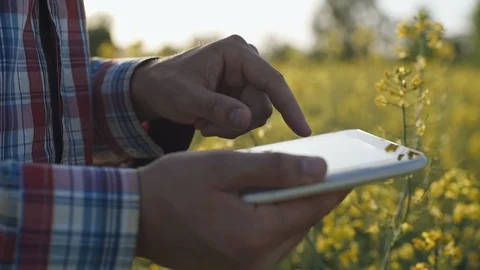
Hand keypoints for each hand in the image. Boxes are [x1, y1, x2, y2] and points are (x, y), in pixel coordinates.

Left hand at [131, 35, 310, 138]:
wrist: (155, 89)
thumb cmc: (167, 86)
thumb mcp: (187, 98)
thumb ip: (216, 107)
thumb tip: (247, 118)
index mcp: (236, 53)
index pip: (272, 80)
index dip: (289, 106)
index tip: (303, 130)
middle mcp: (247, 63)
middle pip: (264, 105)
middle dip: (237, 122)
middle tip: (207, 126)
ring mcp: (246, 79)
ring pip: (257, 116)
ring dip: (230, 126)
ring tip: (203, 121)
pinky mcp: (243, 93)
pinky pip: (248, 120)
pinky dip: (229, 127)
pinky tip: (208, 121)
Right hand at [135, 151, 349, 269]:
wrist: (131, 217)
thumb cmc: (172, 186)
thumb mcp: (223, 167)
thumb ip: (275, 168)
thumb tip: (322, 168)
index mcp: (254, 237)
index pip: (312, 207)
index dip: (336, 184)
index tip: (356, 164)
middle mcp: (255, 263)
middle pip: (302, 221)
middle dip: (311, 192)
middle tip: (321, 163)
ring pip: (287, 231)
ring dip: (290, 204)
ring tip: (292, 175)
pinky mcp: (236, 269)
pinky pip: (268, 240)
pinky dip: (271, 217)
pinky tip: (265, 195)